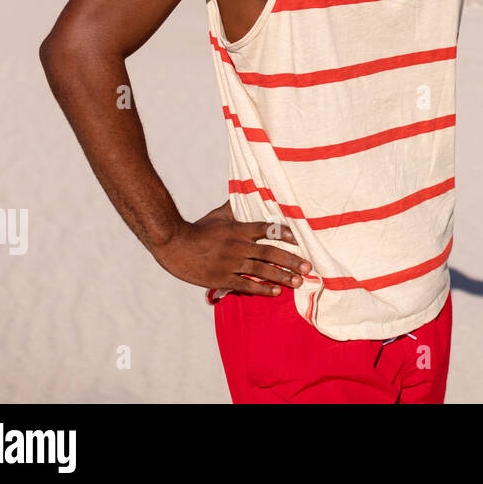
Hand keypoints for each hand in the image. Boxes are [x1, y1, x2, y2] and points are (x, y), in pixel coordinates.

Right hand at [150, 199, 311, 296]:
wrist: (173, 245)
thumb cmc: (197, 230)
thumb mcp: (217, 215)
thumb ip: (235, 207)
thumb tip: (246, 191)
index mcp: (238, 229)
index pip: (267, 229)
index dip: (285, 234)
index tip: (300, 239)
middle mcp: (238, 246)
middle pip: (270, 253)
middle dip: (291, 261)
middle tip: (308, 267)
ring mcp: (230, 263)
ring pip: (261, 270)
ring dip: (282, 277)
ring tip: (298, 282)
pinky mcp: (222, 278)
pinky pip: (246, 285)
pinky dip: (262, 289)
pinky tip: (276, 292)